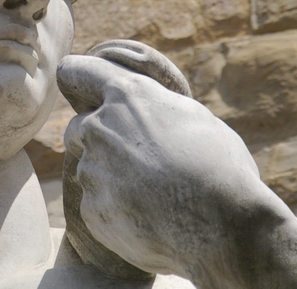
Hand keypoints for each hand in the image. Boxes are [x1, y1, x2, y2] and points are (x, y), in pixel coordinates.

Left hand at [58, 41, 296, 287]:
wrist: (224, 226)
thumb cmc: (221, 167)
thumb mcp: (194, 118)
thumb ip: (156, 108)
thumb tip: (149, 108)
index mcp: (127, 96)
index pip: (77, 71)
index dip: (75, 76)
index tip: (71, 81)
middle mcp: (99, 127)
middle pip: (79, 128)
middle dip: (98, 141)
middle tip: (136, 161)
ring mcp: (92, 169)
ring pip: (89, 169)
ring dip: (110, 178)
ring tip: (154, 195)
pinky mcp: (91, 208)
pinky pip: (96, 205)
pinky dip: (115, 212)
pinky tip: (149, 218)